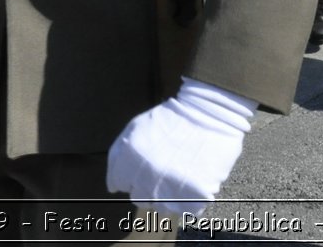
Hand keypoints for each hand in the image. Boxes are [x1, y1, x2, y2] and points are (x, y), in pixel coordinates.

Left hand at [106, 78, 256, 218]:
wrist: (209, 112)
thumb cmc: (170, 119)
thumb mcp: (135, 127)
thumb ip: (117, 157)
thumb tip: (113, 187)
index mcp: (130, 161)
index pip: (120, 184)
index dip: (131, 174)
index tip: (143, 164)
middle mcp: (148, 179)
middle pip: (140, 198)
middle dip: (147, 186)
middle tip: (163, 169)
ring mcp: (172, 190)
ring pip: (162, 208)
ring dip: (168, 195)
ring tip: (178, 174)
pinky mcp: (196, 195)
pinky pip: (187, 209)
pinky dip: (190, 200)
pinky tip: (192, 181)